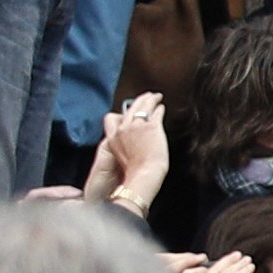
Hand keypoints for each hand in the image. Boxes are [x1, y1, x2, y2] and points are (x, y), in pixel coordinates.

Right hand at [88, 93, 169, 218]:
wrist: (143, 176)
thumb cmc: (133, 175)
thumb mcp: (119, 159)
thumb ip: (122, 148)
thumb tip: (130, 145)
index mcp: (113, 139)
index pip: (111, 118)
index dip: (121, 113)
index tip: (128, 112)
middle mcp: (123, 129)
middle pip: (129, 108)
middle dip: (138, 101)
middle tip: (146, 97)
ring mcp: (137, 126)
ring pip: (142, 106)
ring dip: (150, 100)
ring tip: (155, 97)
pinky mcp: (152, 127)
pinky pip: (156, 112)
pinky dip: (159, 109)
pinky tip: (162, 108)